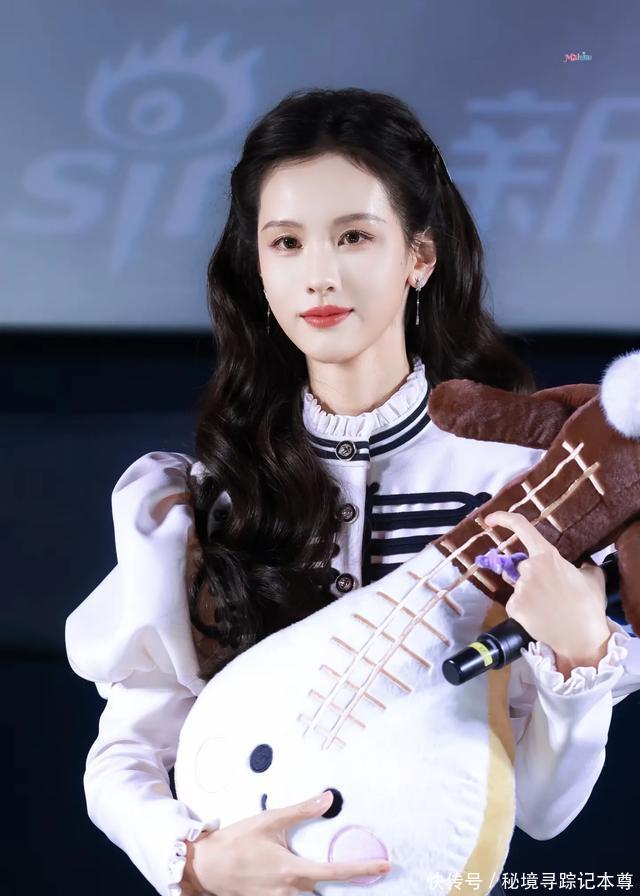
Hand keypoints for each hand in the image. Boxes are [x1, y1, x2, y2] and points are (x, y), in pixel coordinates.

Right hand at [183, 789, 390, 895]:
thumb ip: (302, 811)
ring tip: (339, 878)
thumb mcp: (270, 821)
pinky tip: (305, 881)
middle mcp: (289, 892)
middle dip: (347, 886)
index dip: (363, 870)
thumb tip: (329, 798)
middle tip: (368, 873)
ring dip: (323, 889)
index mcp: (293, 871)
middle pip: (326, 893)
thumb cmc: (237, 842)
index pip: (336, 873)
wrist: (206, 867)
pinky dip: (303, 891)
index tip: (385, 867)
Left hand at [482, 511, 610, 668]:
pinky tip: (540, 618)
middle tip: (553, 593)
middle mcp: (529, 568)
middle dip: (534, 577)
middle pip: (524, 567)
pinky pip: (516, 604)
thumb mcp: (593, 577)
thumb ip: (583, 565)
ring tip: (550, 608)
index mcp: (547, 555)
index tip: (489, 519)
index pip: (522, 527)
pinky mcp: (513, 607)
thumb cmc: (589, 605)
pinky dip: (525, 610)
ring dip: (531, 594)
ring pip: (520, 587)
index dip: (503, 519)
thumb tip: (581, 565)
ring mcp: (519, 588)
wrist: (581, 638)